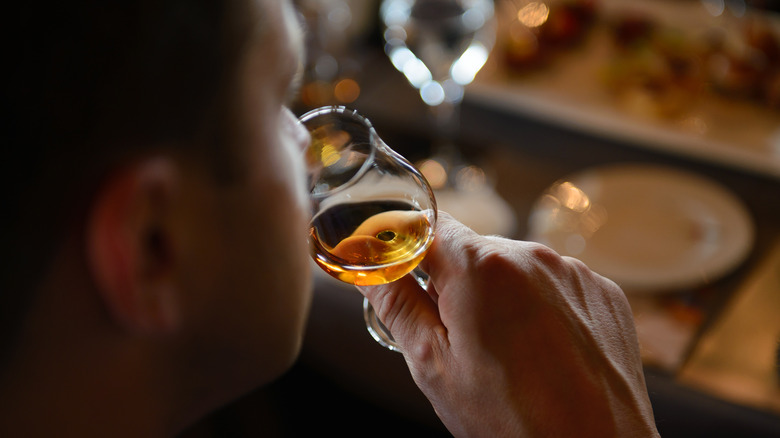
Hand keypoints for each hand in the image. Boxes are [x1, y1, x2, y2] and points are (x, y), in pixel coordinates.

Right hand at [359, 213, 658, 436]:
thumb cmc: (512, 421)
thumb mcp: (434, 367)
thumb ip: (396, 304)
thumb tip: (366, 266)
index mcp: (482, 268)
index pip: (429, 225)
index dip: (409, 248)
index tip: (401, 274)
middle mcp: (533, 256)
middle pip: (473, 251)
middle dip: (455, 285)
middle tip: (457, 340)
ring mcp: (573, 273)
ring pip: (515, 270)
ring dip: (500, 298)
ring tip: (508, 355)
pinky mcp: (603, 293)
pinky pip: (555, 286)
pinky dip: (540, 309)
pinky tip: (543, 353)